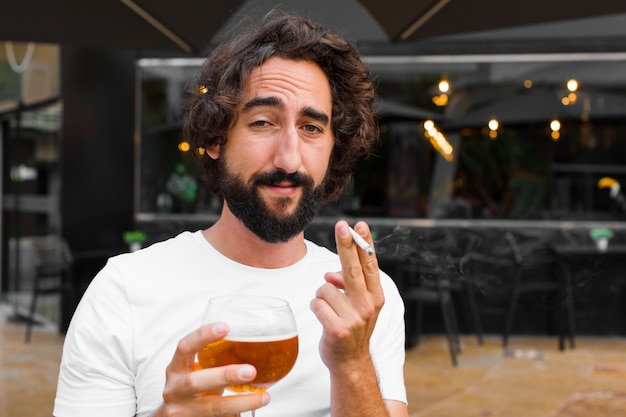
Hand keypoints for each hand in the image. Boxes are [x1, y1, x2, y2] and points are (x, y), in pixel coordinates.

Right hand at [155, 323, 269, 416]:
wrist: (175, 415)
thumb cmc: (191, 387)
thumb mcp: (195, 370)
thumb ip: (213, 358)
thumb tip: (254, 342)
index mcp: (176, 368)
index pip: (184, 348)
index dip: (202, 336)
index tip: (225, 327)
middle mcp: (175, 390)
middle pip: (196, 382)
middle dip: (225, 375)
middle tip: (250, 371)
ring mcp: (182, 411)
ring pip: (214, 408)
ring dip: (241, 402)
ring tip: (263, 397)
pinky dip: (238, 414)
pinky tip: (253, 408)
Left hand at [310, 220, 384, 369]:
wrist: (351, 362)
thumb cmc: (351, 327)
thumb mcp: (357, 305)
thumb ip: (347, 285)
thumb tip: (329, 274)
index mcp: (375, 296)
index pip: (370, 264)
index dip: (364, 243)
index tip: (360, 225)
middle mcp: (368, 305)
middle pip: (352, 268)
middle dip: (346, 244)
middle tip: (341, 225)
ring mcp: (354, 318)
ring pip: (325, 287)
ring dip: (322, 296)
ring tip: (331, 311)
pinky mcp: (337, 328)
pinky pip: (316, 303)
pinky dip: (316, 308)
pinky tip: (324, 319)